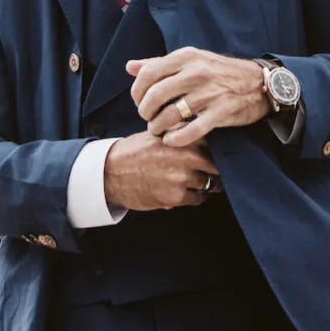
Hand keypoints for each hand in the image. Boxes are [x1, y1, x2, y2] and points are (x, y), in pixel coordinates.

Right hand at [101, 130, 220, 210]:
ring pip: (210, 184)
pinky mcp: (175, 197)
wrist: (111, 172)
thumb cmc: (135, 151)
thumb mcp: (158, 132)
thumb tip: (203, 131)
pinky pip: (198, 199)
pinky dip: (196, 197)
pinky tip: (186, 192)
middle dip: (217, 171)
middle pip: (217, 166)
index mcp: (182, 138)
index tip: (218, 155)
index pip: (214, 144)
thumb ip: (181, 131)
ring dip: (207, 185)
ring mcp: (181, 178)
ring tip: (197, 182)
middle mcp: (186, 156)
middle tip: (214, 172)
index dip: (218, 151)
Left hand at [130, 47, 272, 146]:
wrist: (258, 82)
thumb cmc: (219, 71)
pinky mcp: (221, 113)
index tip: (139, 102)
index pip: (148, 73)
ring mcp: (209, 93)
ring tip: (158, 130)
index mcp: (186, 56)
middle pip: (155, 95)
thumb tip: (130, 67)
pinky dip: (176, 139)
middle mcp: (196, 72)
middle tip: (148, 118)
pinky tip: (171, 140)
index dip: (137, 92)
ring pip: (170, 114)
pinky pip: (191, 130)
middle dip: (145, 112)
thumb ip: (159, 63)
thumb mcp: (191, 60)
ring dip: (158, 127)